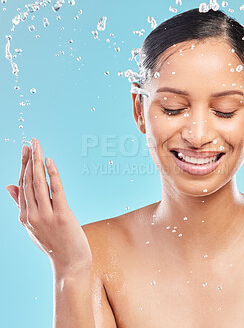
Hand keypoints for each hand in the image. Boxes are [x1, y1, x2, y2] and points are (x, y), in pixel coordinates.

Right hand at [6, 138, 91, 273]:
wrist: (70, 264)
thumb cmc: (54, 243)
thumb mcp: (33, 225)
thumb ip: (22, 205)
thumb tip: (9, 185)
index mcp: (24, 217)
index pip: (22, 185)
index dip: (23, 166)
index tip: (25, 149)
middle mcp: (32, 215)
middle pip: (28, 182)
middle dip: (29, 160)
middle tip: (31, 142)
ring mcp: (46, 216)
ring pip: (39, 184)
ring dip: (38, 163)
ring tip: (37, 146)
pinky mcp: (62, 216)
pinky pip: (55, 191)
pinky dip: (52, 175)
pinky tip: (50, 162)